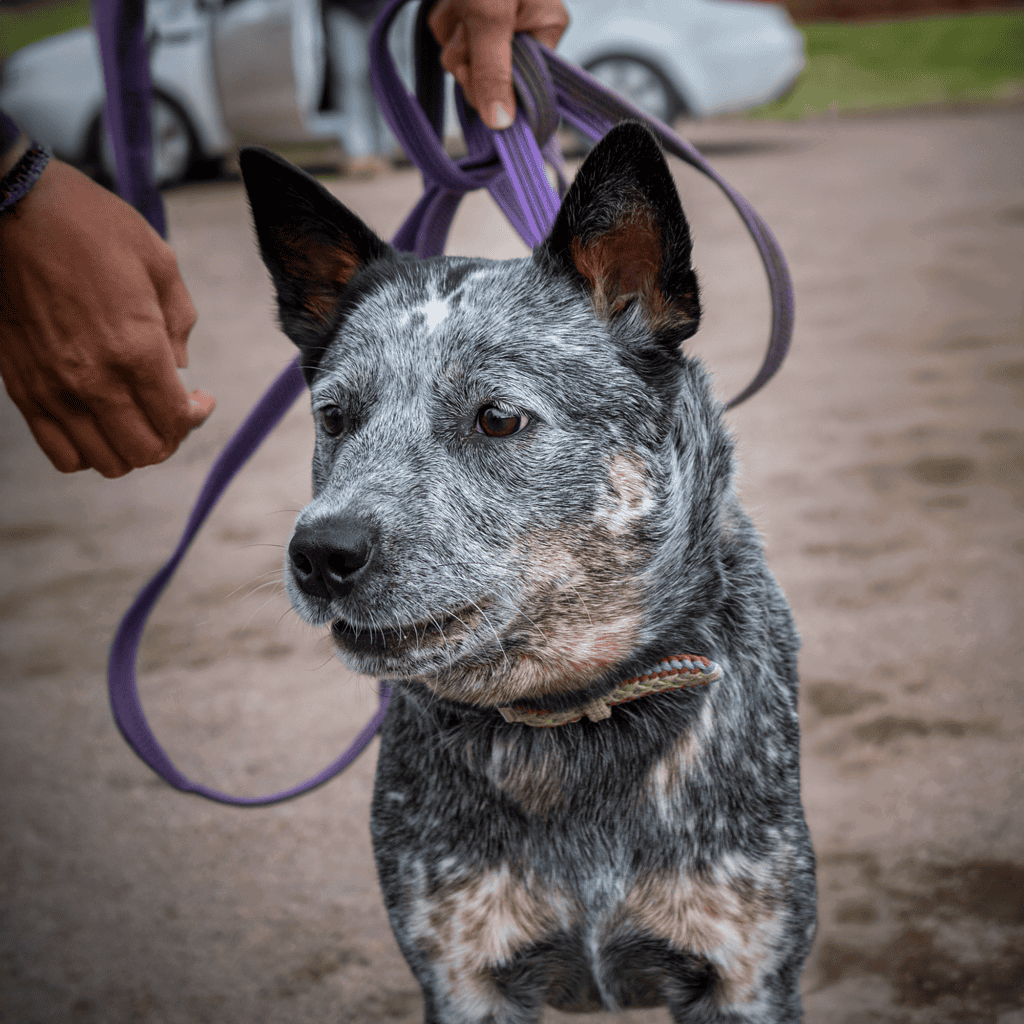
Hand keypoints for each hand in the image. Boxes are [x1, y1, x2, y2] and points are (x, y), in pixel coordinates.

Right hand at [0, 156, 213, 477]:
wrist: (10, 208)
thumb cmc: (88, 227)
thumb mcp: (158, 261)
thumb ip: (179, 321)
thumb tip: (181, 367)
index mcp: (136, 348)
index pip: (177, 421)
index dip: (197, 416)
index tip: (199, 398)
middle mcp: (95, 379)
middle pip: (145, 452)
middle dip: (169, 437)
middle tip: (170, 410)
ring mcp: (54, 389)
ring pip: (105, 462)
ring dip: (130, 447)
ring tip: (135, 417)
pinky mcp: (22, 389)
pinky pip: (60, 452)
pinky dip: (87, 451)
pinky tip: (97, 421)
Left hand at [429, 0, 568, 129]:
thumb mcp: (490, 16)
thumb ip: (494, 70)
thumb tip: (501, 125)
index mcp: (544, 29)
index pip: (522, 86)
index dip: (496, 91)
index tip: (474, 78)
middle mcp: (523, 31)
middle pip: (488, 78)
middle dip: (468, 61)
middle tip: (465, 33)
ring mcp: (494, 25)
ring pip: (465, 59)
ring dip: (453, 41)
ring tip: (459, 7)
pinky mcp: (470, 16)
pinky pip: (451, 38)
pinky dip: (444, 23)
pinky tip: (451, 3)